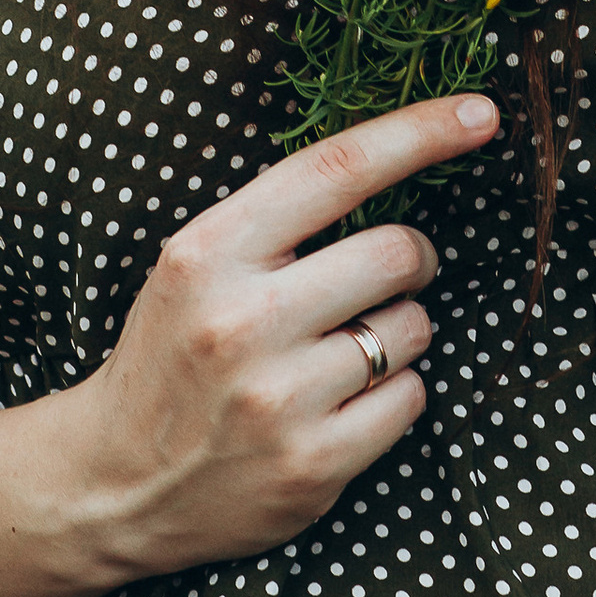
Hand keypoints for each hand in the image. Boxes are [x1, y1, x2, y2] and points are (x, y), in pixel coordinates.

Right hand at [45, 94, 500, 583]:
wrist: (115, 483)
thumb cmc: (174, 355)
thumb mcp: (196, 267)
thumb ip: (278, 220)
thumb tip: (397, 156)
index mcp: (206, 253)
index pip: (336, 169)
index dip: (419, 133)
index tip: (481, 113)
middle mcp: (241, 321)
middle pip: (397, 252)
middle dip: (411, 260)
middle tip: (387, 277)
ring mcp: (277, 398)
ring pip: (411, 328)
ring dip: (398, 332)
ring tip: (340, 353)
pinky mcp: (312, 464)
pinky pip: (412, 398)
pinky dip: (395, 394)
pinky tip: (343, 404)